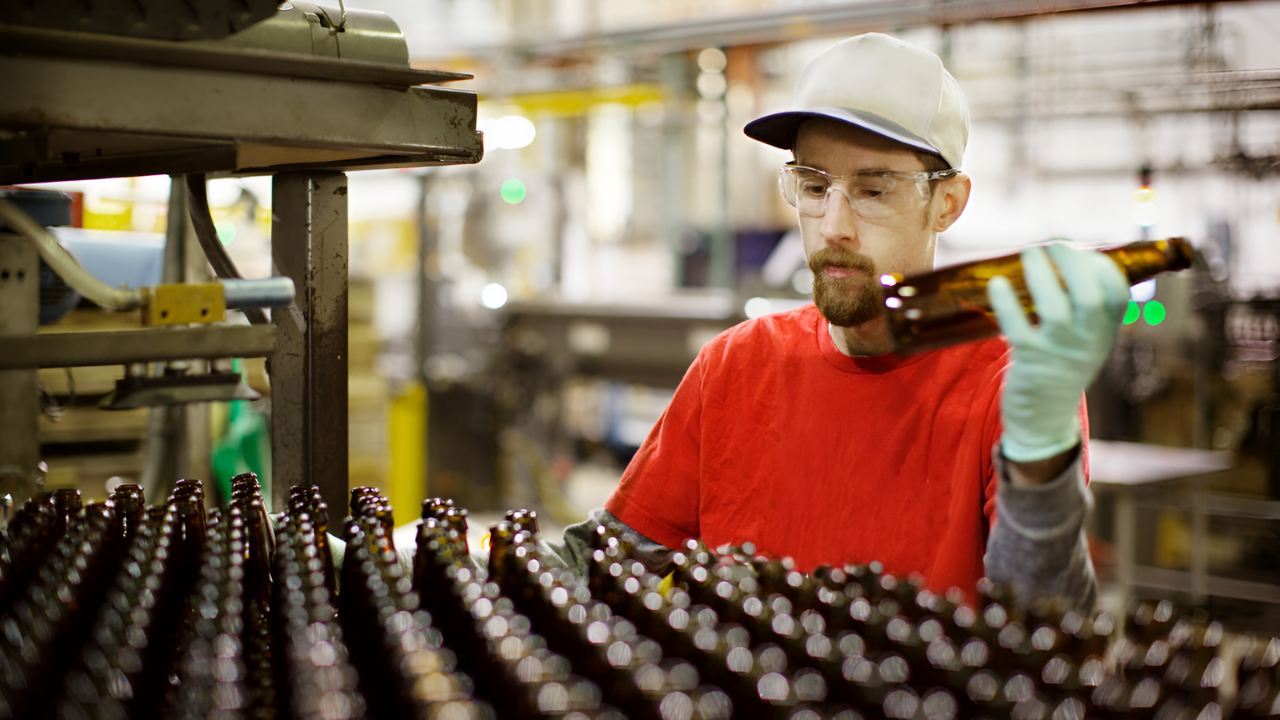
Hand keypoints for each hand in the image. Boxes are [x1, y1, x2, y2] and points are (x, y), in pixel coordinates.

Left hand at [989, 244, 1130, 462]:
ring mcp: (1058, 352)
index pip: (1116, 293)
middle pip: (1090, 297)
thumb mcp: (1086, 337)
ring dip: (1041, 275)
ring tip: (1029, 254)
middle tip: (1053, 245)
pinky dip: (1006, 303)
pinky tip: (997, 283)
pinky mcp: (1029, 361)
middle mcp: (1087, 341)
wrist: (1044, 415)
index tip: (1082, 251)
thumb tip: (1068, 255)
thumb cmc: (1062, 363)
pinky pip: (1017, 328)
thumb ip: (1084, 304)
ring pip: (1054, 310)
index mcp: (1104, 331)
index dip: (1101, 265)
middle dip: (1073, 263)